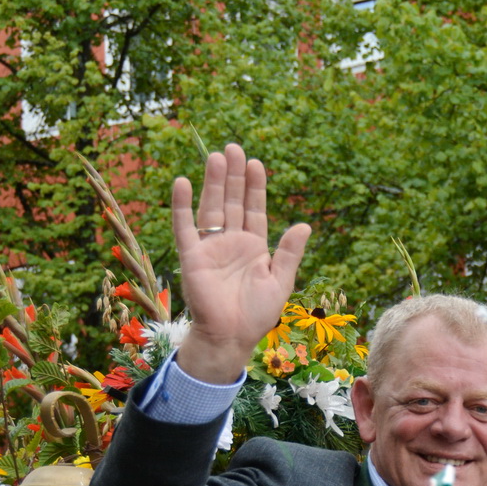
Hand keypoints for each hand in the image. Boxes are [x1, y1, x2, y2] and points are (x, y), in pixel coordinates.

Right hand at [170, 143, 311, 383]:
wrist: (231, 337)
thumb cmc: (256, 314)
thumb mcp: (280, 281)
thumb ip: (289, 252)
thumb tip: (305, 224)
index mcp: (254, 247)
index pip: (254, 209)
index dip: (255, 187)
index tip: (257, 164)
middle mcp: (231, 242)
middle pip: (232, 202)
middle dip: (234, 176)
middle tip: (234, 148)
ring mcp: (210, 247)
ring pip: (211, 207)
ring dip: (214, 183)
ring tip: (217, 157)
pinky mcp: (191, 256)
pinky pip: (184, 227)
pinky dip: (181, 205)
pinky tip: (181, 182)